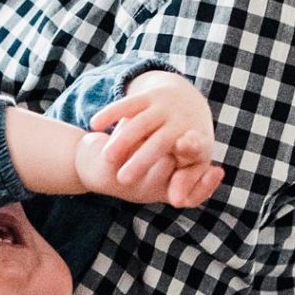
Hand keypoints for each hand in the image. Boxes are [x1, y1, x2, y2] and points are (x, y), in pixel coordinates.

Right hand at [81, 71, 223, 207]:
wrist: (185, 99)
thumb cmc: (186, 149)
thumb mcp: (190, 166)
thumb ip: (186, 185)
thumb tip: (178, 201)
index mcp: (199, 143)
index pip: (189, 156)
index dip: (176, 173)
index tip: (163, 191)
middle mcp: (184, 120)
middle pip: (160, 142)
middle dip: (141, 161)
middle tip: (122, 180)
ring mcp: (167, 105)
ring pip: (141, 123)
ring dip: (123, 139)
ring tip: (107, 158)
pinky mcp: (151, 93)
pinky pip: (128, 104)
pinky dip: (111, 113)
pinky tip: (95, 124)